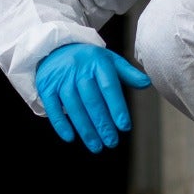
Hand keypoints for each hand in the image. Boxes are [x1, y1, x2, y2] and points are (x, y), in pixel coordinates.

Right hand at [34, 43, 152, 152]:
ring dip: (85, 128)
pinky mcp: (47, 86)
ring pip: (74, 106)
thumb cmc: (89, 60)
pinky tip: (70, 137)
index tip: (124, 126)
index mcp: (98, 62)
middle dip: (102, 123)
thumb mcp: (109, 60)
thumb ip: (128, 73)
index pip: (109, 87)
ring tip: (96, 146)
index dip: (117, 107)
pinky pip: (53, 107)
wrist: (56, 47)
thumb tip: (147, 83)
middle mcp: (79, 69)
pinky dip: (60, 123)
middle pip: (92, 100)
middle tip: (111, 142)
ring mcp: (61, 78)